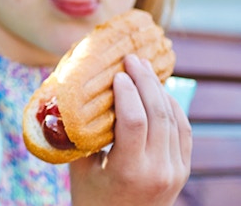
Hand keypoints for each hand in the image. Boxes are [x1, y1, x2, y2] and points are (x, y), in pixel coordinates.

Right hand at [68, 54, 191, 205]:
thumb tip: (68, 95)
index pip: (134, 121)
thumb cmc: (91, 197)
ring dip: (159, 89)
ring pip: (174, 119)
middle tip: (132, 59)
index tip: (116, 73)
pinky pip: (183, 129)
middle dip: (145, 81)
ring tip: (144, 68)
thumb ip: (79, 133)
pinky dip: (172, 106)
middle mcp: (158, 170)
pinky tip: (158, 91)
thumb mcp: (79, 167)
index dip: (127, 92)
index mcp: (129, 171)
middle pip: (158, 114)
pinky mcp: (182, 169)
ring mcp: (175, 170)